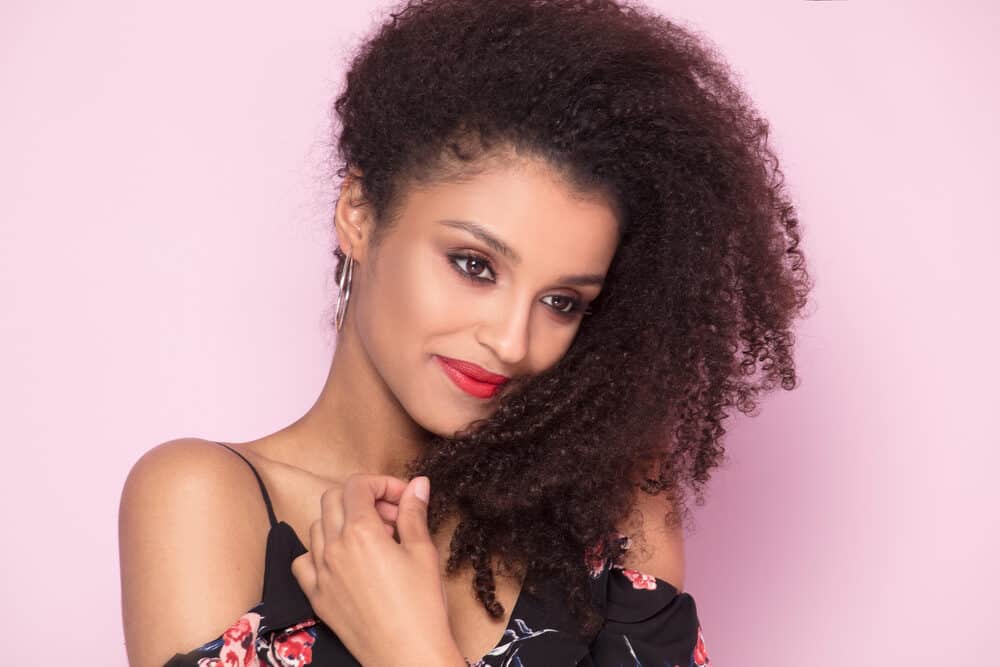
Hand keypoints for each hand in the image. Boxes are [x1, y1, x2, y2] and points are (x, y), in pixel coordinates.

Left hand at [291, 474, 465, 666]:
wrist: (406, 655)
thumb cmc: (421, 606)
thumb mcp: (423, 551)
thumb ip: (414, 512)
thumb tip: (418, 484)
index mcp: (360, 531)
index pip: (358, 485)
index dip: (383, 484)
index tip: (403, 498)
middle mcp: (333, 548)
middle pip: (333, 499)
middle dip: (362, 497)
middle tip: (390, 515)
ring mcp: (320, 573)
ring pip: (317, 527)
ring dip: (342, 521)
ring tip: (373, 538)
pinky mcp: (317, 597)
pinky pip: (303, 562)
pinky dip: (320, 552)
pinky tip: (344, 560)